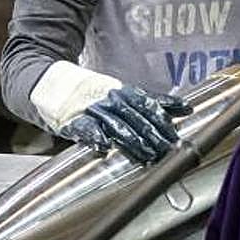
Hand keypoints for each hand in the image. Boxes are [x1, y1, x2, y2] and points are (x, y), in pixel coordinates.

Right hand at [60, 86, 192, 162]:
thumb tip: (185, 108)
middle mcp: (111, 100)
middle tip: (167, 150)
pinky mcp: (73, 120)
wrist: (54, 84)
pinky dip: (96, 137)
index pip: (148, 105)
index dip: (163, 120)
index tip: (176, 135)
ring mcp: (92, 109)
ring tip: (147, 155)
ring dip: (133, 141)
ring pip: (116, 125)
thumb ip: (152, 102)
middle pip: (136, 118)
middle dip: (154, 135)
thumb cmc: (94, 92)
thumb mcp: (124, 93)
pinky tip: (105, 147)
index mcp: (124, 92)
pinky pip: (86, 129)